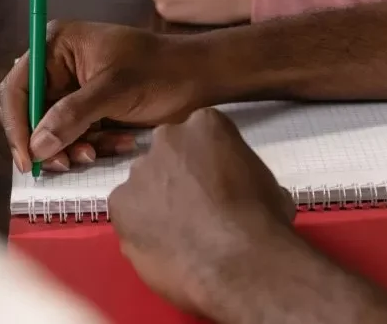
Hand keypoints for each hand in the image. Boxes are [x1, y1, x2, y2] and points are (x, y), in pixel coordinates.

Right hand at [0, 21, 212, 171]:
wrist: (199, 78)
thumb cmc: (159, 72)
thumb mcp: (113, 90)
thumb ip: (72, 116)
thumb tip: (36, 146)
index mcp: (56, 46)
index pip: (17, 86)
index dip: (17, 124)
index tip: (28, 158)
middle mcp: (58, 65)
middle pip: (30, 112)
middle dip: (47, 140)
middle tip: (63, 164)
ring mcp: (74, 88)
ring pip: (53, 130)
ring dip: (73, 146)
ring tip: (96, 153)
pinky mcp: (90, 109)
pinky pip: (76, 135)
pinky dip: (93, 145)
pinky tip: (121, 143)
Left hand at [109, 108, 298, 321]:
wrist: (238, 261)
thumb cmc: (261, 221)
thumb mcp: (266, 182)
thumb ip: (240, 172)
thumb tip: (241, 190)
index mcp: (205, 124)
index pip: (200, 134)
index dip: (207, 162)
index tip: (216, 184)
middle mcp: (166, 138)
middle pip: (166, 155)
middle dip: (176, 177)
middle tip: (194, 208)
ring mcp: (139, 170)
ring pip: (144, 184)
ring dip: (156, 202)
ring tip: (178, 234)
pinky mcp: (119, 203)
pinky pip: (127, 213)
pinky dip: (139, 227)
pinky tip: (162, 245)